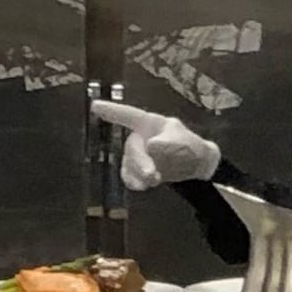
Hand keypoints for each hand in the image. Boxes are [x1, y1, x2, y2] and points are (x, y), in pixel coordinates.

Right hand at [91, 98, 219, 193]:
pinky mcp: (138, 170)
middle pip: (131, 147)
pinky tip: (142, 185)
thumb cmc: (190, 145)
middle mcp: (140, 137)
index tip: (95, 106)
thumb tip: (151, 145)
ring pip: (129, 163)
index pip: (129, 115)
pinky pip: (129, 175)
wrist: (196, 165)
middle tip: (152, 174)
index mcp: (149, 123)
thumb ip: (169, 142)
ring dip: (138, 173)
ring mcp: (138, 154)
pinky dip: (134, 181)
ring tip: (155, 179)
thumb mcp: (183, 140)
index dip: (112, 111)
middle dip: (139, 161)